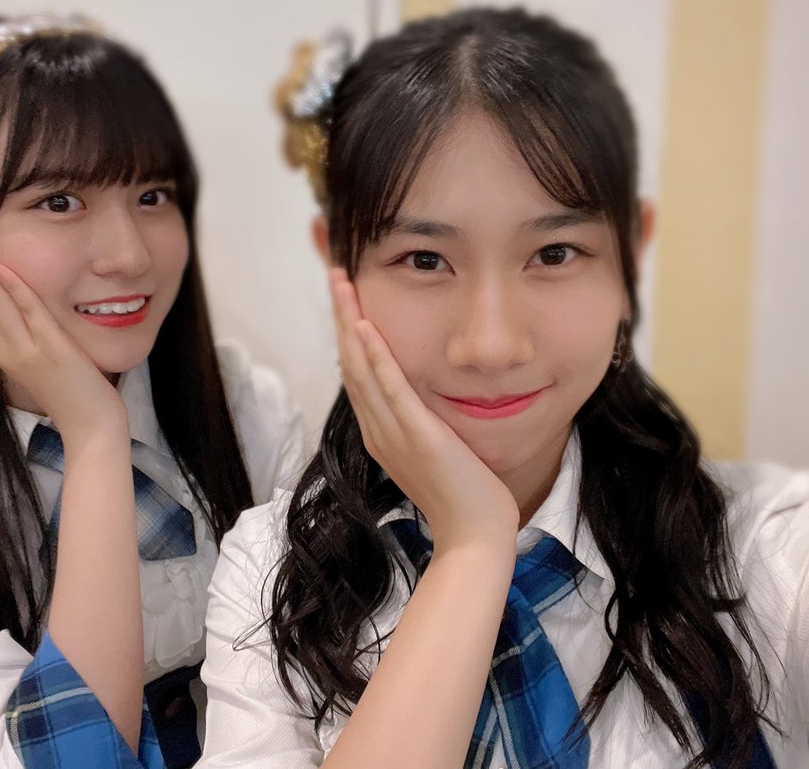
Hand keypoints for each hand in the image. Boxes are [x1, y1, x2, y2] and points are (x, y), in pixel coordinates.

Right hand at [0, 221, 127, 444]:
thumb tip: (23, 312)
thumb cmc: (74, 395)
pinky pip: (28, 313)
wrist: (91, 428)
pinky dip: (12, 288)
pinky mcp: (49, 350)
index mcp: (4, 350)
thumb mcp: (44, 360)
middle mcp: (7, 349)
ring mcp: (25, 350)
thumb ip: (31, 336)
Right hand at [329, 268, 518, 552]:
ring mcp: (391, 432)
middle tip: (334, 273)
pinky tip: (364, 324)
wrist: (475, 535)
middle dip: (340, 314)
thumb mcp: (438, 449)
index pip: (356, 371)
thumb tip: (428, 396)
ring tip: (341, 282)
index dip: (347, 330)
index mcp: (380, 431)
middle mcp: (376, 428)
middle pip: (349, 360)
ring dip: (349, 320)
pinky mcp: (414, 434)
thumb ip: (425, 422)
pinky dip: (374, 354)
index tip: (345, 295)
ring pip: (360, 366)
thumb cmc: (465, 495)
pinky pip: (389, 387)